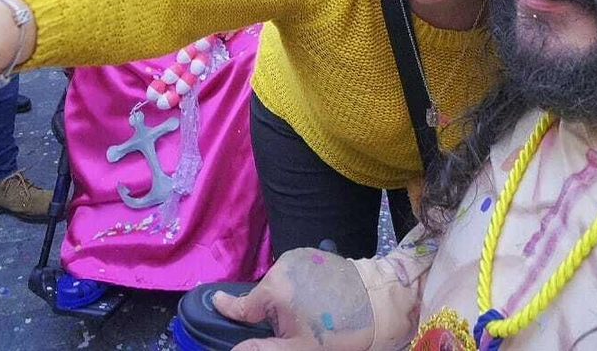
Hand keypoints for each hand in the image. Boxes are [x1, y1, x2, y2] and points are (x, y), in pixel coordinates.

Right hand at [211, 248, 375, 350]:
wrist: (382, 304)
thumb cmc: (339, 332)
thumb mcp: (298, 349)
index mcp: (275, 288)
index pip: (243, 305)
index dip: (229, 309)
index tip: (214, 301)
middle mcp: (284, 266)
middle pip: (265, 297)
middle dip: (273, 314)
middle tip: (297, 331)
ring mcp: (301, 256)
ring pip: (282, 286)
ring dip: (288, 301)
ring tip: (313, 316)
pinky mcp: (317, 255)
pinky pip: (298, 275)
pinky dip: (302, 289)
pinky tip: (319, 302)